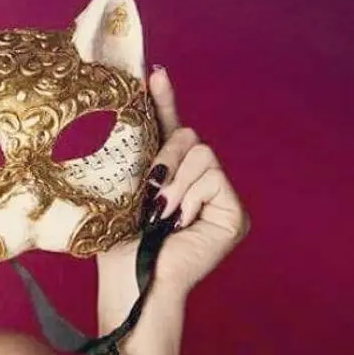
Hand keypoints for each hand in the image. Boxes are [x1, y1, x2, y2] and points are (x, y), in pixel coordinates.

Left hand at [96, 66, 249, 321]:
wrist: (132, 280)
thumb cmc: (119, 244)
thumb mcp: (122, 188)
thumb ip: (136, 154)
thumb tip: (130, 108)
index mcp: (167, 174)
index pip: (168, 128)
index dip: (164, 100)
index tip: (155, 73)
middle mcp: (197, 182)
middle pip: (191, 137)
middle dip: (166, 159)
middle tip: (150, 192)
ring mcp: (219, 198)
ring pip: (204, 155)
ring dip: (176, 183)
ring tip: (162, 214)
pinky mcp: (234, 214)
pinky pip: (215, 179)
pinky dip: (192, 197)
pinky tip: (181, 222)